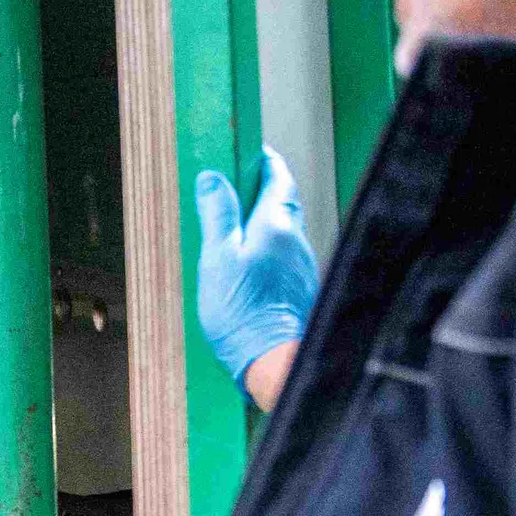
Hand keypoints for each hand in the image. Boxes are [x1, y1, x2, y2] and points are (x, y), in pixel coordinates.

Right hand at [196, 146, 318, 404]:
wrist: (273, 362)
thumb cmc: (243, 313)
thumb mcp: (217, 258)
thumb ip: (217, 215)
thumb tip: (212, 179)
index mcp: (277, 225)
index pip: (278, 178)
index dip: (266, 162)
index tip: (255, 153)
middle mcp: (297, 241)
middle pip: (285, 203)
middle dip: (265, 191)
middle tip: (241, 187)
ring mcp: (303, 266)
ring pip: (286, 231)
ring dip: (267, 223)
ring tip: (240, 228)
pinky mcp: (301, 289)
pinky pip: (286, 257)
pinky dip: (271, 251)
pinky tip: (252, 266)